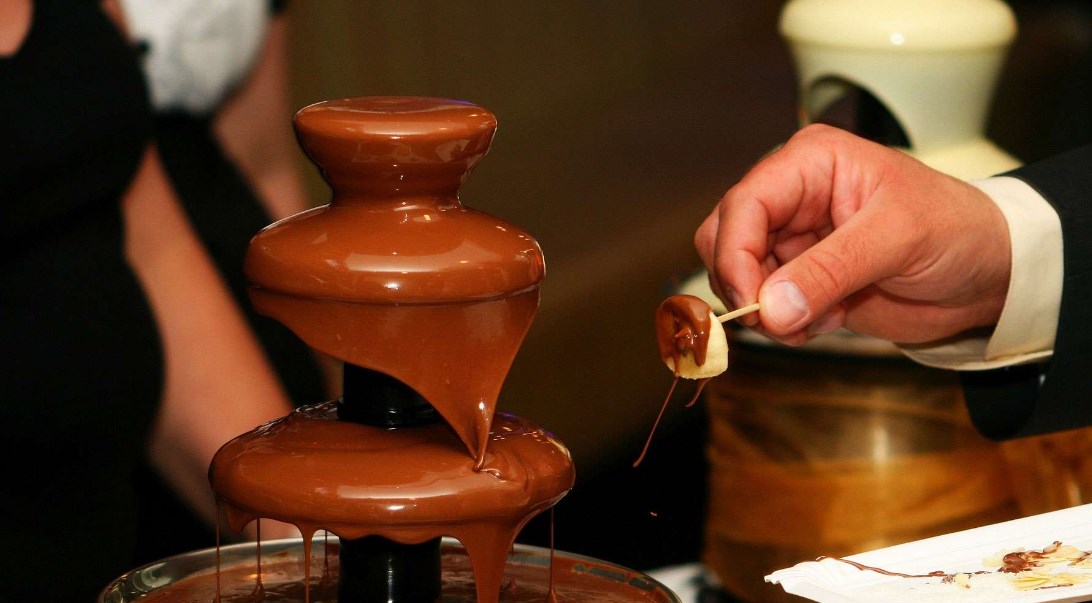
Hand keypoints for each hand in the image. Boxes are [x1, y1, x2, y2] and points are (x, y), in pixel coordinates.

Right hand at [694, 124, 1011, 346]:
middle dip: (744, 284)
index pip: (744, 204)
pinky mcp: (800, 279)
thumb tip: (770, 309)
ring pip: (738, 277)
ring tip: (816, 321)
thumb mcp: (896, 240)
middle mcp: (791, 198)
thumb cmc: (955, 229)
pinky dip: (785, 325)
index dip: (735, 254)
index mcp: (809, 163)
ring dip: (767, 311)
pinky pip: (765, 306)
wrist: (989, 272)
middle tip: (778, 321)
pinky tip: (828, 321)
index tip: (752, 302)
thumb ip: (829, 271)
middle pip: (725, 239)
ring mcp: (793, 240)